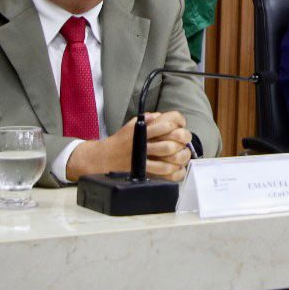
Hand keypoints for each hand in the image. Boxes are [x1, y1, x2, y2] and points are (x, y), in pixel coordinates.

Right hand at [63, 112, 193, 181]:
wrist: (102, 157)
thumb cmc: (120, 140)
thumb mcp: (132, 125)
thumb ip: (149, 119)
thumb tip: (163, 116)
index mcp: (142, 130)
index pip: (166, 123)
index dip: (179, 122)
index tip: (181, 124)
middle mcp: (143, 144)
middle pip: (171, 142)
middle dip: (183, 141)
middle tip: (186, 141)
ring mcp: (143, 159)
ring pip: (169, 159)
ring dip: (181, 157)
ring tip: (183, 154)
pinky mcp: (142, 171)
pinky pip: (163, 173)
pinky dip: (175, 172)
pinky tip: (178, 168)